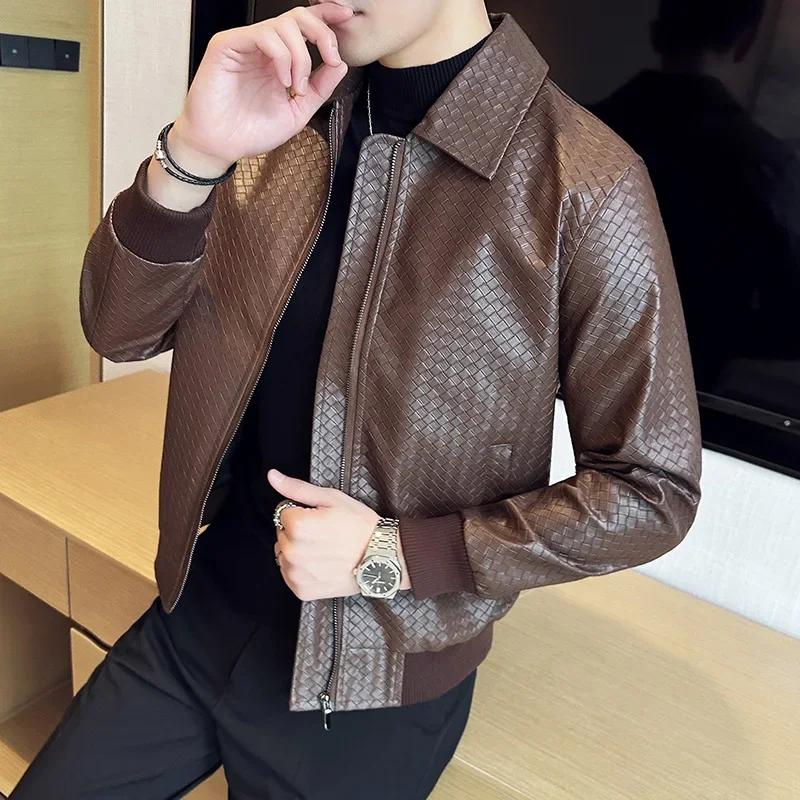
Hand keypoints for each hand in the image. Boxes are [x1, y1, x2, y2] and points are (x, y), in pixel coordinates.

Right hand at [169, 4, 353, 175]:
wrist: (220, 146)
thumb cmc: (251, 131)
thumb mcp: (297, 112)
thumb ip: (320, 89)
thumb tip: (341, 64)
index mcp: (280, 58)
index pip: (304, 26)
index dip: (326, 16)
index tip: (347, 18)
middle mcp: (263, 47)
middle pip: (298, 16)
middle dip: (322, 33)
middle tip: (330, 58)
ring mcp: (245, 43)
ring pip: (283, 25)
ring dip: (301, 56)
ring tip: (297, 86)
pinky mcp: (227, 45)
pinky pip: (262, 34)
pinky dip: (281, 57)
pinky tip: (282, 81)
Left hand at [268, 469, 410, 600]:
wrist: (381, 557)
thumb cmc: (359, 526)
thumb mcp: (331, 498)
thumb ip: (297, 488)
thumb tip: (272, 476)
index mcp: (297, 525)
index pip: (283, 513)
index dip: (302, 513)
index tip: (320, 519)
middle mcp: (292, 551)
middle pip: (281, 534)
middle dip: (297, 532)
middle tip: (324, 534)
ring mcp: (296, 573)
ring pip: (283, 554)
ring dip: (297, 551)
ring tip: (323, 550)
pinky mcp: (301, 590)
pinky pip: (290, 575)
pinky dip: (301, 571)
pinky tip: (321, 565)